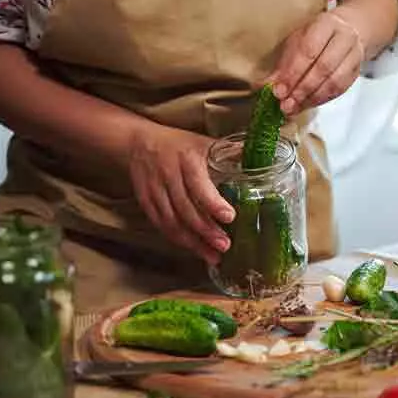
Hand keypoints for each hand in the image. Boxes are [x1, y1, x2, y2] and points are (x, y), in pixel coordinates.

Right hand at [127, 125, 234, 265]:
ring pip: (172, 221)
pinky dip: (177, 239)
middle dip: (206, 231)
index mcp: (186, 159)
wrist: (138, 143)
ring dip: (193, 241)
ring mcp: (155, 190)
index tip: (229, 217)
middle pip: (186, 209)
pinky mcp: (145, 202)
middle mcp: (168, 175)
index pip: (199, 185)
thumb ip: (229, 151)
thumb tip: (259, 156)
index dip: (213, 203)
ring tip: (213, 255)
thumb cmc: (178, 144)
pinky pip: (161, 225)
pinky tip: (193, 248)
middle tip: (225, 245)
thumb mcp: (202, 142)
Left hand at [270, 11, 364, 115]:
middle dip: (302, 89)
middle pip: (324, 67)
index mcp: (326, 25)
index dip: (293, 73)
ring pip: (334, 81)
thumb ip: (283, 64)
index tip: (279, 90)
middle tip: (286, 104)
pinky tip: (307, 105)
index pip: (309, 50)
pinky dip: (321, 100)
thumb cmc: (317, 36)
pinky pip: (340, 89)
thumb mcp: (297, 42)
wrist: (348, 30)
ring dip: (312, 98)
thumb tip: (262, 86)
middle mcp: (344, 39)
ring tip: (294, 108)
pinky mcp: (356, 72)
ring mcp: (354, 56)